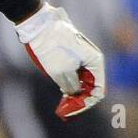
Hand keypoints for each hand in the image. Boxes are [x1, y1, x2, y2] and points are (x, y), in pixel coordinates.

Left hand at [15, 3, 105, 118]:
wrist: (38, 26)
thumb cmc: (52, 47)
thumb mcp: (61, 72)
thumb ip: (72, 86)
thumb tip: (75, 93)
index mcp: (95, 62)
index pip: (98, 90)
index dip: (86, 104)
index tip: (70, 111)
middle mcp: (92, 60)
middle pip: (91, 87)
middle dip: (80, 101)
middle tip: (64, 112)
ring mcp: (82, 58)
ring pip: (83, 82)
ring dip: (75, 95)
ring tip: (62, 106)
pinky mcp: (72, 57)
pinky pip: (76, 75)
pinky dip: (70, 86)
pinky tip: (63, 94)